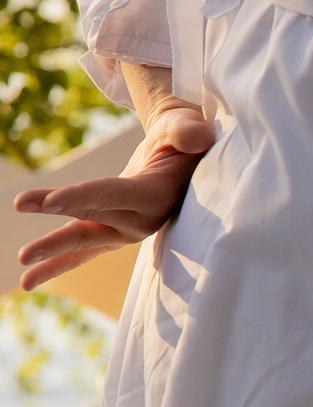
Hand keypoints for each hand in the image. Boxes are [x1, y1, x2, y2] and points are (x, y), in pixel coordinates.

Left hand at [15, 102, 214, 290]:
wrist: (182, 155)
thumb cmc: (183, 135)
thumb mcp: (187, 127)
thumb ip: (188, 132)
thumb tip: (197, 139)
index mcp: (157, 194)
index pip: (114, 195)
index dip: (81, 197)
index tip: (49, 203)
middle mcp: (142, 220)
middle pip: (91, 222)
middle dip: (56, 234)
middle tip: (22, 244)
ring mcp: (127, 231)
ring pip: (83, 241)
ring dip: (51, 251)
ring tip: (21, 268)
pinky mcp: (113, 234)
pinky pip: (82, 251)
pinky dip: (56, 263)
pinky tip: (27, 280)